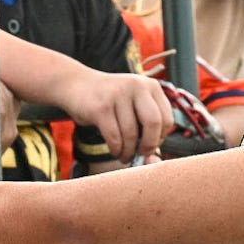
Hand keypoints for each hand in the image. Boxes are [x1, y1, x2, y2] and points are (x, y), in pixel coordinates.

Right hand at [53, 67, 173, 163]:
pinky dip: (116, 149)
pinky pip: (114, 137)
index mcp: (151, 86)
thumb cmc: (110, 102)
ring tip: (124, 156)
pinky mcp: (100, 107)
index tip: (149, 145)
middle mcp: (136, 86)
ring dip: (128, 151)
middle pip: (153, 123)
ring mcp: (118, 94)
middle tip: (140, 154)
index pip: (167, 118)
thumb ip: (146, 123)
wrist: (76, 84)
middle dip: (148, 145)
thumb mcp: (132, 103)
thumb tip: (154, 158)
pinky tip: (115, 151)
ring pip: (131, 133)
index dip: (160, 138)